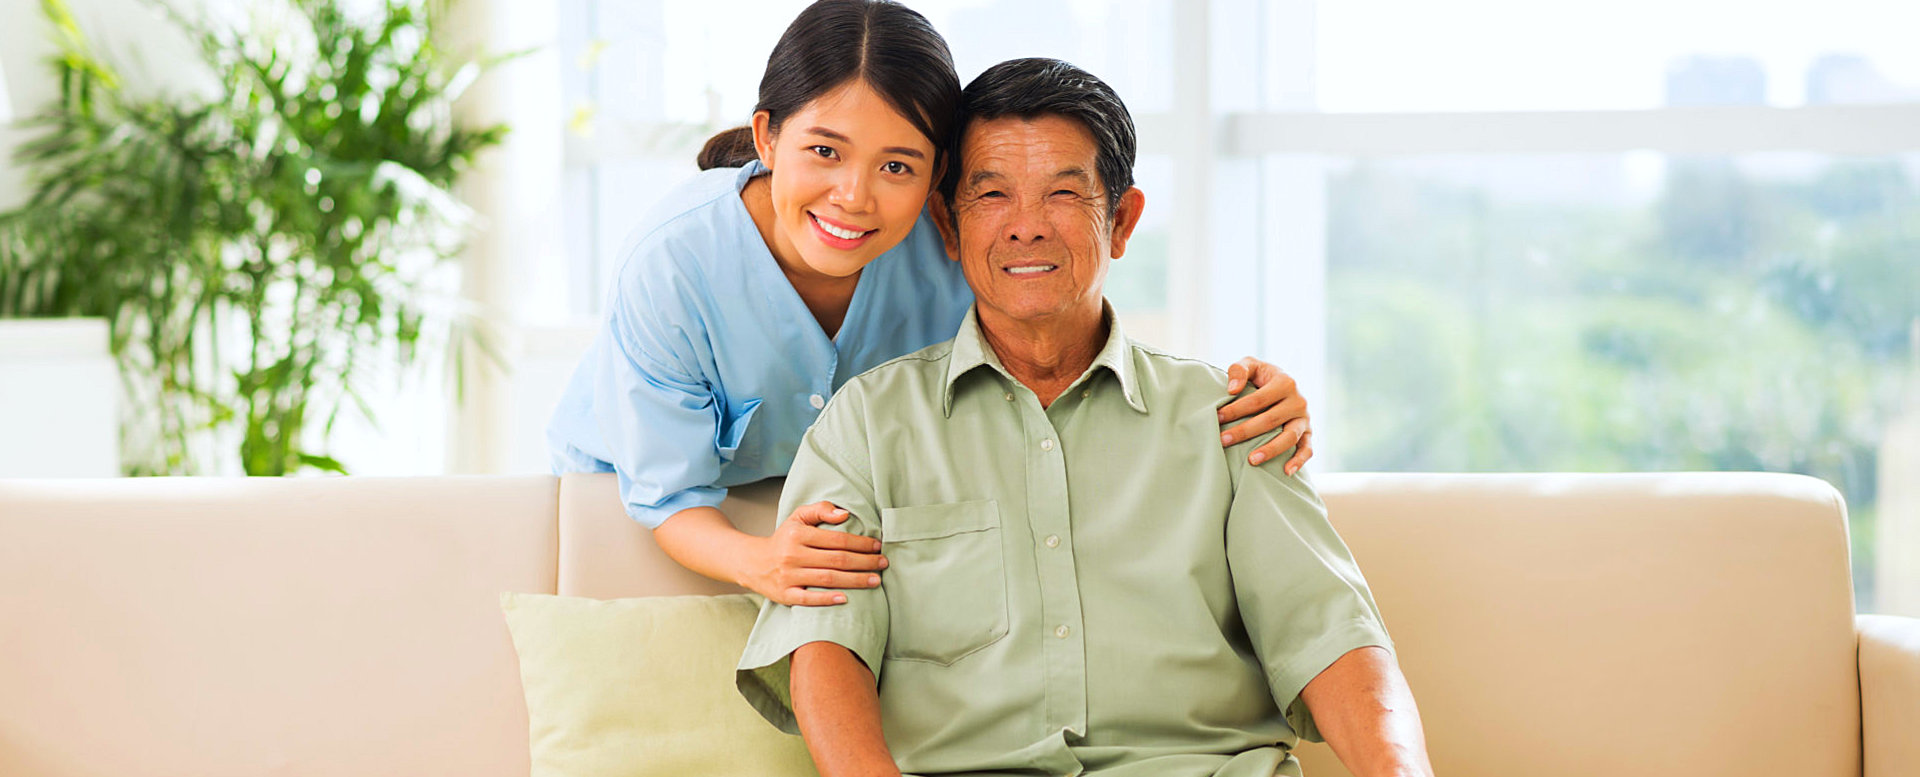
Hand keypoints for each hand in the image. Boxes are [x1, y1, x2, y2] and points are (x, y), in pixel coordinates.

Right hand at [742, 501, 887, 606]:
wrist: (752, 562)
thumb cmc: (783, 539)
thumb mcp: (797, 517)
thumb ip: (820, 510)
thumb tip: (844, 515)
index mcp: (798, 535)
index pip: (837, 539)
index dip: (860, 543)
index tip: (877, 546)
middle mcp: (792, 555)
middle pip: (837, 560)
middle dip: (864, 562)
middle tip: (883, 563)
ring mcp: (788, 576)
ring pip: (827, 579)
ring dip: (855, 580)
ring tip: (876, 580)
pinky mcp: (784, 595)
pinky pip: (808, 599)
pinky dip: (827, 599)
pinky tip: (846, 599)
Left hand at [1217, 356, 1312, 474]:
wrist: (1282, 385)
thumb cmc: (1261, 377)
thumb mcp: (1251, 365)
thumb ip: (1239, 370)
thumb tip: (1232, 390)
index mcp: (1285, 382)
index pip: (1258, 399)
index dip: (1237, 409)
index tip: (1217, 418)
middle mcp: (1298, 401)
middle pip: (1271, 420)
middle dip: (1245, 431)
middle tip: (1223, 440)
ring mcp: (1304, 419)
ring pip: (1289, 437)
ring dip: (1271, 450)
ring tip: (1251, 460)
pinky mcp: (1308, 433)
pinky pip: (1307, 449)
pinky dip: (1299, 461)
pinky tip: (1285, 472)